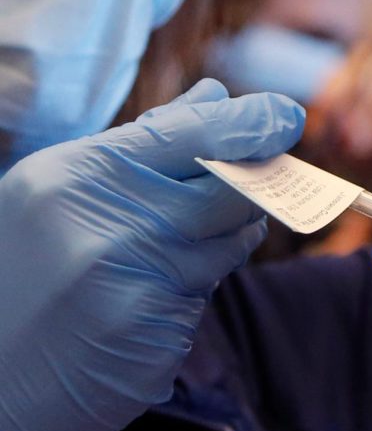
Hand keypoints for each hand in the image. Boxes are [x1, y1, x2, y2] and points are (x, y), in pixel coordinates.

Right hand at [0, 79, 303, 430]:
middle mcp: (109, 225)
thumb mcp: (58, 194)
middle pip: (227, 190)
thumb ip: (142, 146)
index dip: (250, 123)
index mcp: (76, 176)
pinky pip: (205, 295)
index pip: (189, 133)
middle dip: (255, 184)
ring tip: (195, 240)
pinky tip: (154, 293)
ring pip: (228, 244)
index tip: (286, 115)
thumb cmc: (20, 278)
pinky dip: (195, 286)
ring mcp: (136, 283)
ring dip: (229, 237)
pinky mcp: (157, 333)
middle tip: (264, 181)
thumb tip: (215, 98)